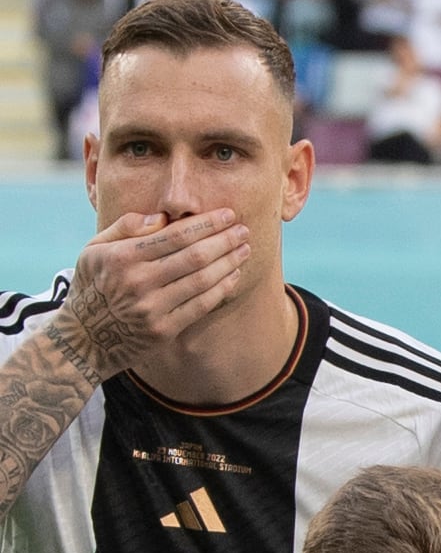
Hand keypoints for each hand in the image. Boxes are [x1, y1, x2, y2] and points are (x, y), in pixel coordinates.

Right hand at [60, 210, 249, 379]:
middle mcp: (138, 282)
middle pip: (195, 256)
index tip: (228, 215)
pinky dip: (222, 288)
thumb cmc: (93, 285)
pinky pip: (201, 305)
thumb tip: (162, 216)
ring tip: (244, 250)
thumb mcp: (94, 250)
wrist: (83, 337)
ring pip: (202, 280)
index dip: (206, 224)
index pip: (175, 235)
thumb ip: (124, 227)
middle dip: (224, 240)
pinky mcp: (164, 330)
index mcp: (121, 257)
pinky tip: (234, 275)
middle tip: (243, 231)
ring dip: (229, 263)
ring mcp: (152, 308)